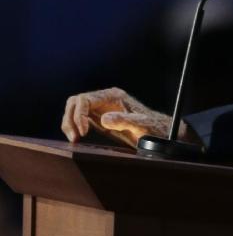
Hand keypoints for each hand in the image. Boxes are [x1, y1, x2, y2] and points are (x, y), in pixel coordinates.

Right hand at [61, 87, 193, 148]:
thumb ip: (125, 121)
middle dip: (71, 118)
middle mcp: (105, 99)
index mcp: (113, 96)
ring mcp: (101, 107)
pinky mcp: (99, 117)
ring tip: (74, 140)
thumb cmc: (154, 128)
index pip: (85, 99)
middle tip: (75, 138)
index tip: (84, 132)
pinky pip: (80, 118)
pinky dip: (74, 127)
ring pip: (74, 109)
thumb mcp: (142, 126)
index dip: (80, 115)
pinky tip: (77, 138)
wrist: (160, 132)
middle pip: (75, 102)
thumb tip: (104, 119)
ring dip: (69, 123)